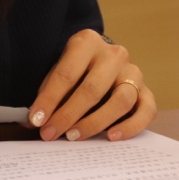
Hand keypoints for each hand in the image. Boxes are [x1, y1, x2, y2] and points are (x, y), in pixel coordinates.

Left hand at [27, 30, 155, 141]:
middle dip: (68, 114)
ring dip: (95, 122)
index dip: (49, 99)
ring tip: (74, 136)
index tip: (36, 119)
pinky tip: (111, 137)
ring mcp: (133, 72)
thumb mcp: (60, 70)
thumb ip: (48, 93)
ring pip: (121, 101)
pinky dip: (130, 127)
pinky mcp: (147, 91)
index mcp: (87, 42)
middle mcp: (114, 54)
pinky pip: (146, 111)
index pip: (66, 73)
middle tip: (51, 133)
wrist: (102, 58)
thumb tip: (31, 120)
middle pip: (92, 88)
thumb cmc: (77, 68)